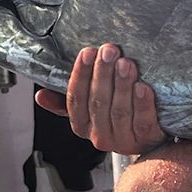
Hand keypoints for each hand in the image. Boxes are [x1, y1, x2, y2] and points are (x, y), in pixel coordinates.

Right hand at [35, 44, 167, 153]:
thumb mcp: (90, 111)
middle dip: (103, 74)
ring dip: (122, 85)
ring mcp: (123, 140)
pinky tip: (143, 87)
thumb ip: (68, 102)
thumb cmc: (119, 117)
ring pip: (119, 111)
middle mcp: (100, 136)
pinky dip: (142, 104)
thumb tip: (40, 95)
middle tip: (109, 50)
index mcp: (82, 126)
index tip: (87, 52)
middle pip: (98, 102)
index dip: (80, 75)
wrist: (152, 139)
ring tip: (126, 63)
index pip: (75, 100)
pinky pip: (143, 122)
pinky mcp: (146, 140)